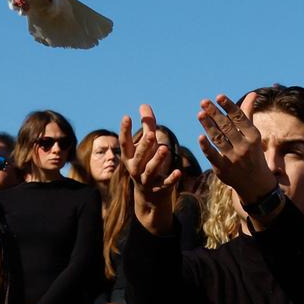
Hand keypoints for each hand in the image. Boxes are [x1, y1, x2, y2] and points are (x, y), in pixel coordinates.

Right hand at [121, 106, 181, 235]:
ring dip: (157, 160)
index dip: (125, 130)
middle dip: (144, 146)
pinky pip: (165, 184)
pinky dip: (171, 179)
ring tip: (165, 148)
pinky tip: (178, 172)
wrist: (149, 198)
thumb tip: (144, 105)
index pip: (125, 143)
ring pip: (150, 170)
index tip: (127, 116)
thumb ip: (147, 126)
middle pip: (139, 157)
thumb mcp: (147, 146)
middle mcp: (135, 169)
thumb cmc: (147, 164)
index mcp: (130, 158)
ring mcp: (146, 180)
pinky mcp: (159, 189)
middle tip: (151, 134)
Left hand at [198, 92, 276, 203]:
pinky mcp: (223, 168)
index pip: (240, 118)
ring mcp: (234, 158)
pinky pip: (213, 156)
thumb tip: (252, 94)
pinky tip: (200, 137)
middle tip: (204, 102)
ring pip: (219, 138)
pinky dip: (206, 147)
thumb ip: (248, 114)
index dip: (229, 106)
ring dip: (208, 126)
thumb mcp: (253, 134)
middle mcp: (244, 146)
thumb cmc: (253, 152)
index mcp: (253, 135)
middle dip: (215, 113)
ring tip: (200, 114)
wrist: (255, 182)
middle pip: (227, 126)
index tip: (219, 96)